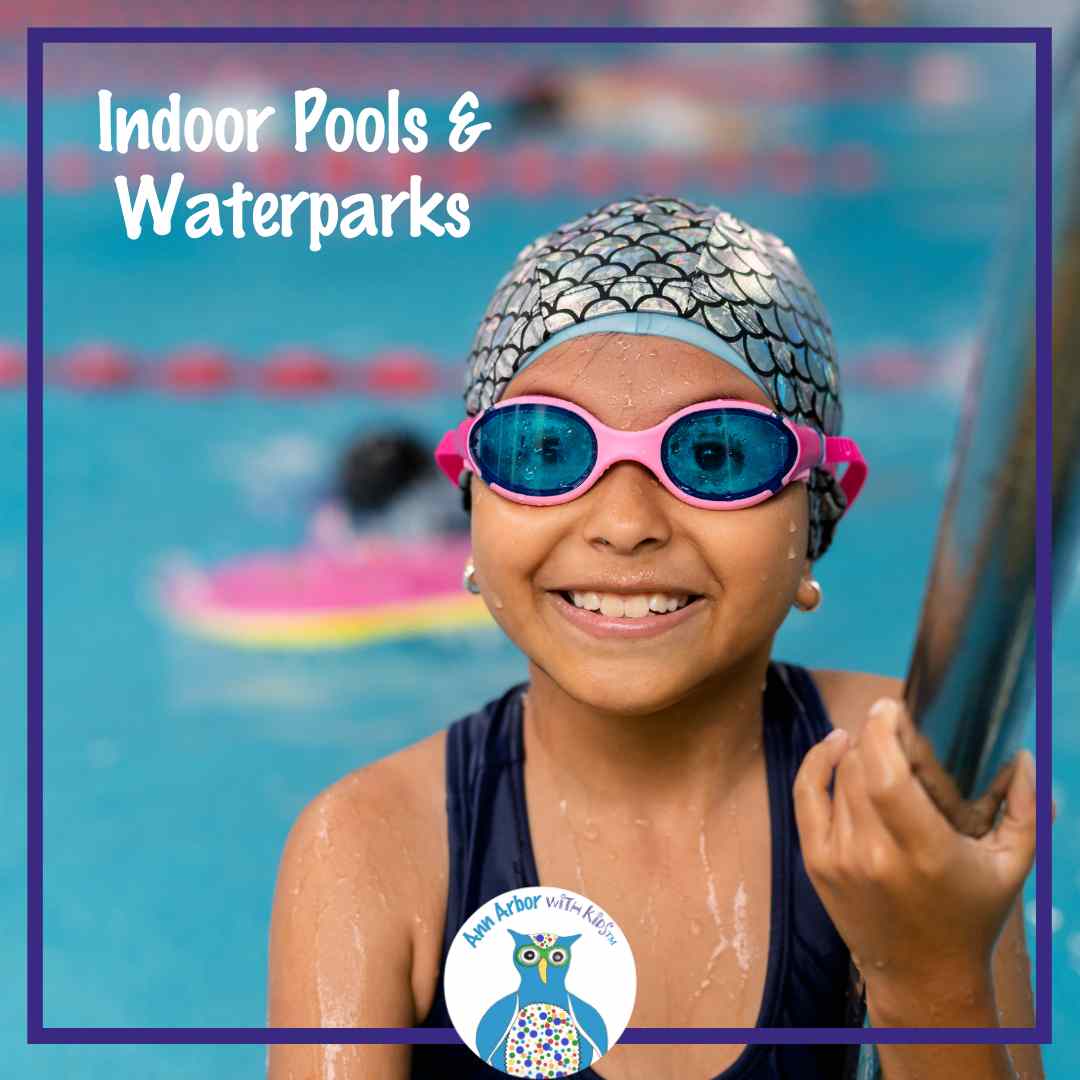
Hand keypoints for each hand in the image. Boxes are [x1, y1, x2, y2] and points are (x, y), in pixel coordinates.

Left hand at [792, 698, 1038, 1012]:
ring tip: (879, 744)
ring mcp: (840, 858)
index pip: (886, 774)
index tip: (892, 707)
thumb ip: (1025, 809)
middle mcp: (875, 854)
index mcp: (925, 852)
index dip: (882, 731)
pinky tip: (836, 745)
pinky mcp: (817, 862)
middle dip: (878, 738)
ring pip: (839, 776)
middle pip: (861, 766)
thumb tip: (1024, 756)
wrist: (922, 976)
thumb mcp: (1011, 866)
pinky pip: (806, 794)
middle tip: (898, 730)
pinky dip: (817, 763)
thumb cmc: (970, 916)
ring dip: (857, 751)